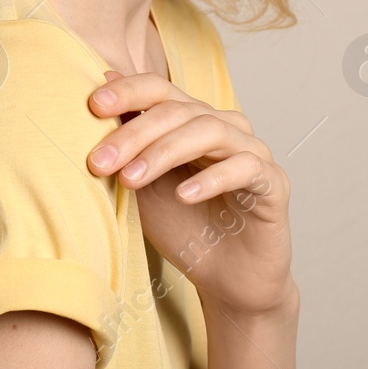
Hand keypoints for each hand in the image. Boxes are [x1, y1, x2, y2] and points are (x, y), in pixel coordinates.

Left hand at [86, 69, 294, 316]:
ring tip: (132, 180)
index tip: (93, 107)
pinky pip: (245, 167)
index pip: (161, 91)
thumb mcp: (143, 186)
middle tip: (100, 161)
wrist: (227, 280)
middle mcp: (225, 127)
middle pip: (179, 111)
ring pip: (210, 130)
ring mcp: (252, 152)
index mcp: (192, 121)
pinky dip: (212, 178)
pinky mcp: (274, 183)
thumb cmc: (184, 228)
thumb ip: (128, 145)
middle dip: (135, 134)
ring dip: (165, 152)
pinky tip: (184, 195)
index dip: (128, 92)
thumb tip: (99, 88)